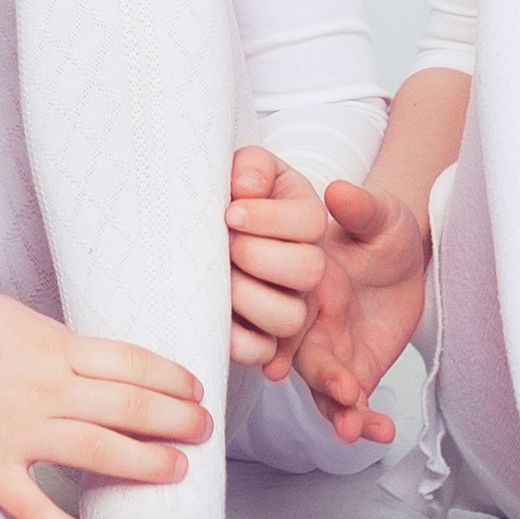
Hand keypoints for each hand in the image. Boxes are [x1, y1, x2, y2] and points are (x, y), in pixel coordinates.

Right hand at [0, 273, 210, 518]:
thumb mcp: (13, 317)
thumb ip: (58, 344)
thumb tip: (97, 364)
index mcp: (53, 346)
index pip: (133, 364)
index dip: (172, 380)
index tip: (195, 391)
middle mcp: (43, 387)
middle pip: (129, 407)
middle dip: (176, 421)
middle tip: (203, 431)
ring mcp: (13, 429)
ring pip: (98, 451)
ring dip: (144, 464)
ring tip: (175, 470)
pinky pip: (31, 504)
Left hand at [221, 145, 327, 368]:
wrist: (209, 228)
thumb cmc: (231, 197)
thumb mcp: (247, 171)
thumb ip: (254, 167)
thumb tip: (246, 187)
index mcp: (307, 219)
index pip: (310, 221)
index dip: (268, 219)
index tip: (230, 213)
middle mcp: (306, 263)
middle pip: (308, 269)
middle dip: (259, 256)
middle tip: (226, 247)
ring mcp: (290, 302)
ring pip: (289, 317)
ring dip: (250, 299)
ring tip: (220, 282)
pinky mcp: (264, 336)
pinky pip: (265, 351)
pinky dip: (244, 344)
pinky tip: (222, 325)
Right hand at [283, 173, 436, 443]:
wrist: (402, 256)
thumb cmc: (380, 228)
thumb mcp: (380, 215)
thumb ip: (360, 208)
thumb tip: (338, 189)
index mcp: (306, 287)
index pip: (283, 315)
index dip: (279, 342)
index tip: (277, 367)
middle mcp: (310, 324)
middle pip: (302, 358)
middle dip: (320, 378)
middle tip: (341, 390)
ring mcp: (330, 351)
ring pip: (323, 389)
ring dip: (338, 410)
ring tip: (353, 427)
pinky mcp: (354, 372)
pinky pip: (352, 404)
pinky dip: (365, 421)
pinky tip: (383, 432)